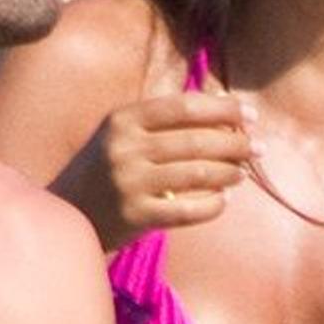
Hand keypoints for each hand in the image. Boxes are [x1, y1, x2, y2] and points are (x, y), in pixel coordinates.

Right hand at [53, 90, 256, 250]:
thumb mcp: (120, 133)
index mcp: (123, 119)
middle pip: (196, 141)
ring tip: (242, 173)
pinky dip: (213, 205)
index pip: (184, 107)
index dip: (222, 109)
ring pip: (198, 174)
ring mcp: (130, 183)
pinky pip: (189, 210)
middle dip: (235, 144)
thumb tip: (223, 112)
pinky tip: (222, 201)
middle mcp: (125, 148)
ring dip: (230, 173)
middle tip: (257, 148)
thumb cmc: (103, 167)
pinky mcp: (136, 216)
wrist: (65, 210)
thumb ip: (162, 121)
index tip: (249, 115)